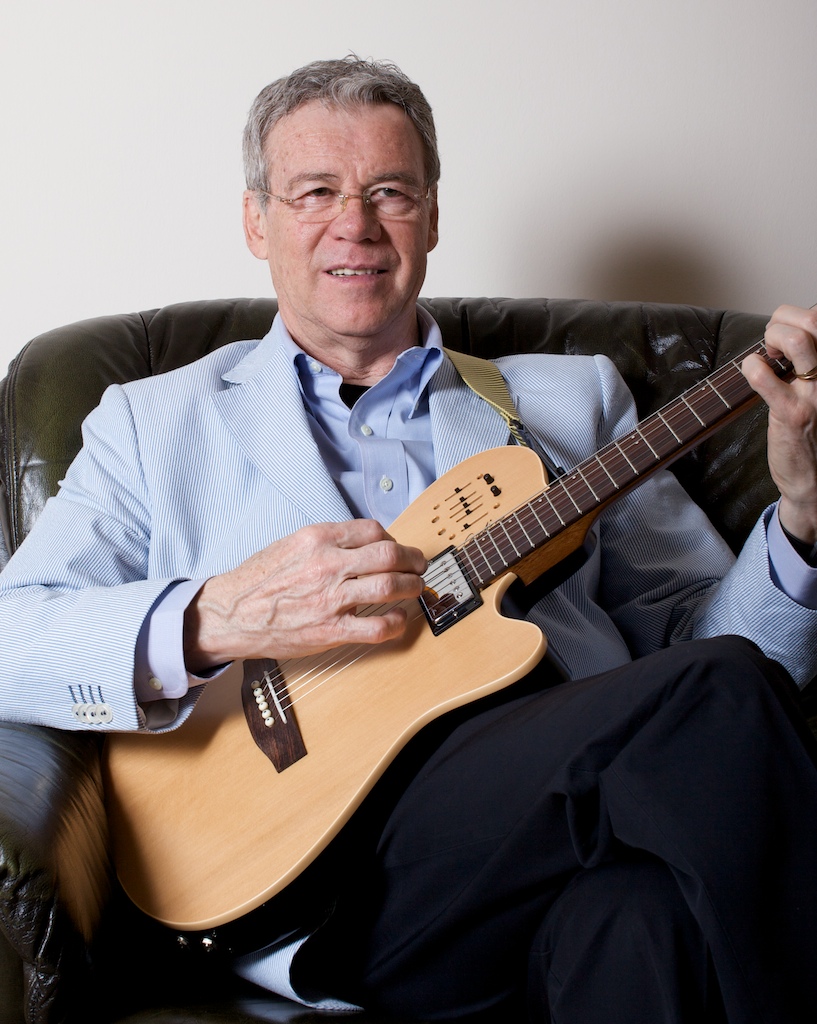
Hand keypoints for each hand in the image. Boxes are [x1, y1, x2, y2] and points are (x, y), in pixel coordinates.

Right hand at [183, 520, 426, 670]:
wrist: (231, 613)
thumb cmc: (259, 580)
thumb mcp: (291, 544)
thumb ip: (327, 541)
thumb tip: (363, 542)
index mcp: (318, 539)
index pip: (373, 530)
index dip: (394, 538)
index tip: (397, 547)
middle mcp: (328, 564)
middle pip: (390, 554)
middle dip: (413, 559)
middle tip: (420, 565)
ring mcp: (331, 598)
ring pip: (390, 587)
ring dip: (412, 587)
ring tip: (416, 588)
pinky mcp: (331, 630)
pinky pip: (377, 627)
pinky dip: (396, 623)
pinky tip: (398, 619)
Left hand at [742, 304, 816, 545]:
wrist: (814, 478)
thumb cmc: (812, 429)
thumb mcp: (815, 388)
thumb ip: (808, 360)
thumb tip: (790, 330)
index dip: (795, 316)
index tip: (783, 333)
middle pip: (814, 320)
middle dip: (781, 320)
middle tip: (770, 343)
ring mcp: (815, 393)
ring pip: (798, 341)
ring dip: (771, 338)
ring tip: (766, 356)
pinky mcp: (792, 413)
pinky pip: (765, 377)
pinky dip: (750, 367)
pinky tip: (751, 373)